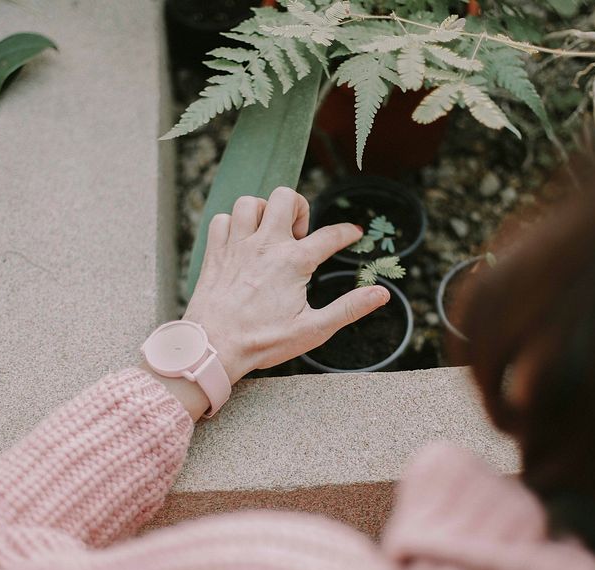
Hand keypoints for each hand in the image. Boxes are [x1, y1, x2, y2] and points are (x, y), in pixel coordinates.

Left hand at [184, 187, 390, 382]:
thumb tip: (381, 294)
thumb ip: (349, 308)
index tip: (353, 233)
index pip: (330, 236)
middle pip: (285, 197)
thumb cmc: (262, 342)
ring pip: (250, 202)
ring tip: (269, 235)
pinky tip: (242, 243)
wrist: (213, 348)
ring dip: (263, 213)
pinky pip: (222, 219)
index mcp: (293, 262)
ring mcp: (237, 245)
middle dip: (298, 208)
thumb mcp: (313, 330)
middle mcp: (265, 245)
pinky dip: (233, 225)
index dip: (347, 233)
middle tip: (298, 236)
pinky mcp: (215, 251)